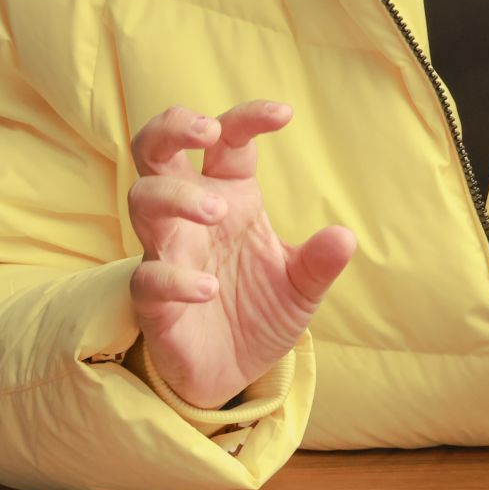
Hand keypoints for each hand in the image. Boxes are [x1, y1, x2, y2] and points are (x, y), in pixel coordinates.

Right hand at [127, 101, 355, 409]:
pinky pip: (148, 277)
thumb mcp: (301, 287)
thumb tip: (345, 236)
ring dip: (176, 196)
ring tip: (216, 210)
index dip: (248, 118)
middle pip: (155, 149)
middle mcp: (190, 216)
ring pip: (143, 199)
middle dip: (172, 127)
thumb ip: (319, 262)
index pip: (228, 140)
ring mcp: (167, 252)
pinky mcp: (152, 300)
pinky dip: (175, 278)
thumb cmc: (260, 313)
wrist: (232, 375)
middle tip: (205, 130)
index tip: (284, 115)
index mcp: (230, 195)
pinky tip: (208, 288)